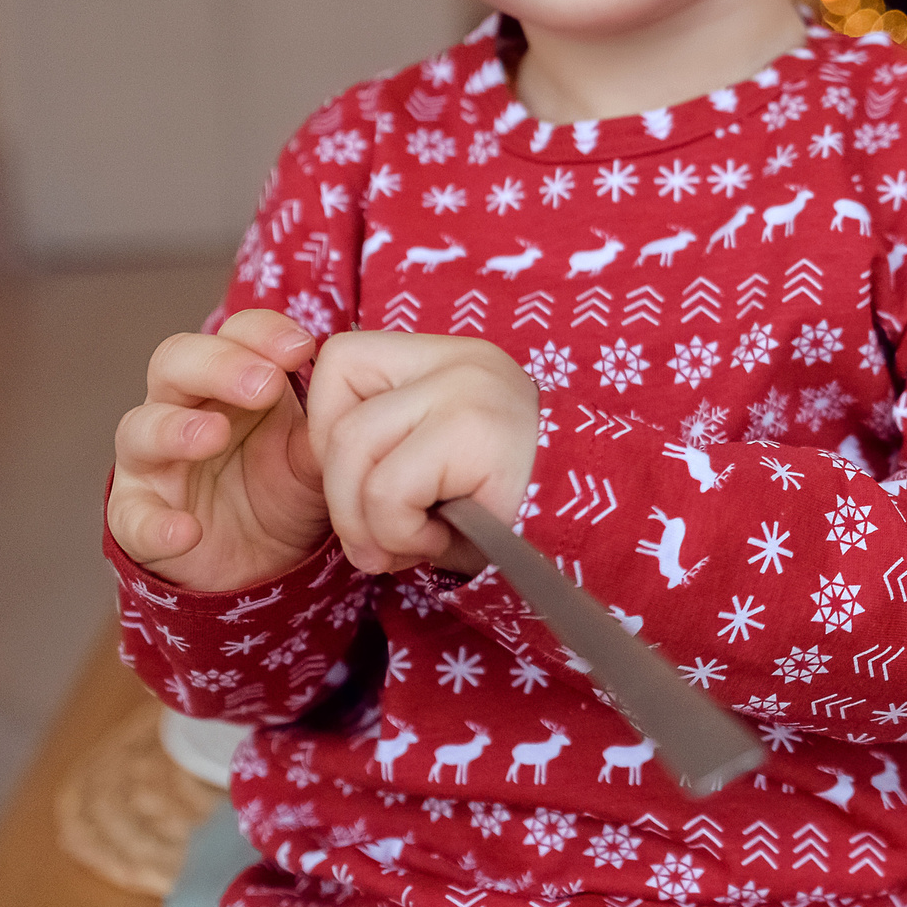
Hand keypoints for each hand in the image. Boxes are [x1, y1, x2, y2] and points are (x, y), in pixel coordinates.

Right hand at [109, 310, 328, 591]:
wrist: (265, 560)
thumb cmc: (285, 485)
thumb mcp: (316, 452)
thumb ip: (330, 423)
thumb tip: (359, 396)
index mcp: (231, 380)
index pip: (235, 334)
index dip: (262, 333)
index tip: (304, 349)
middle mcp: (183, 408)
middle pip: (176, 362)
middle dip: (218, 366)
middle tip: (264, 384)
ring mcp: (155, 462)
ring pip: (141, 428)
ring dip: (174, 428)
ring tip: (213, 435)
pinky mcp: (140, 517)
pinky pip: (133, 517)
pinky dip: (155, 524)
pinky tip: (186, 531)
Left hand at [306, 332, 540, 576]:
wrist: (602, 538)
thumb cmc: (512, 514)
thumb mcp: (435, 466)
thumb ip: (379, 451)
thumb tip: (304, 458)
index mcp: (450, 359)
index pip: (341, 361)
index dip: (328, 428)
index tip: (364, 485)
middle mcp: (460, 360)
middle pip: (338, 415)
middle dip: (339, 497)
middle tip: (377, 545)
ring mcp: (468, 388)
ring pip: (352, 448)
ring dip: (365, 521)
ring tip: (408, 546)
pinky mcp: (473, 429)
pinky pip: (387, 489)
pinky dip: (397, 532)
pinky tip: (438, 544)